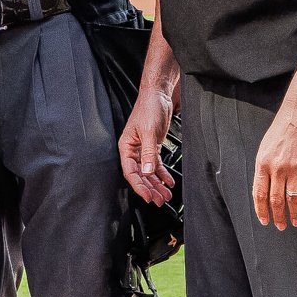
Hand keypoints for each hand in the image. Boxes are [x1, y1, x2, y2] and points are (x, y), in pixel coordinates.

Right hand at [118, 86, 174, 205]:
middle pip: (140, 175)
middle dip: (150, 189)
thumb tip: (147, 172)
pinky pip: (156, 164)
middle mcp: (133, 150)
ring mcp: (143, 149)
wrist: (158, 94)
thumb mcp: (149, 131)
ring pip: (149, 172)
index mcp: (126, 147)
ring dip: (157, 184)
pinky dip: (163, 174)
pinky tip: (169, 182)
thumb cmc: (149, 107)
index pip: (131, 172)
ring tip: (166, 196)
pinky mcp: (153, 146)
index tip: (149, 197)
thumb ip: (148, 153)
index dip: (139, 186)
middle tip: (160, 201)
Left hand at [252, 97, 296, 229]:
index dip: (261, 210)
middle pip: (276, 200)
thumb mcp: (265, 148)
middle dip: (277, 216)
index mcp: (262, 164)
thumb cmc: (282, 130)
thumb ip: (264, 168)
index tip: (265, 221)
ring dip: (294, 214)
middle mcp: (277, 168)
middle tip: (281, 227)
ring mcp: (294, 168)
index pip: (259, 194)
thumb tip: (265, 188)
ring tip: (296, 222)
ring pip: (293, 199)